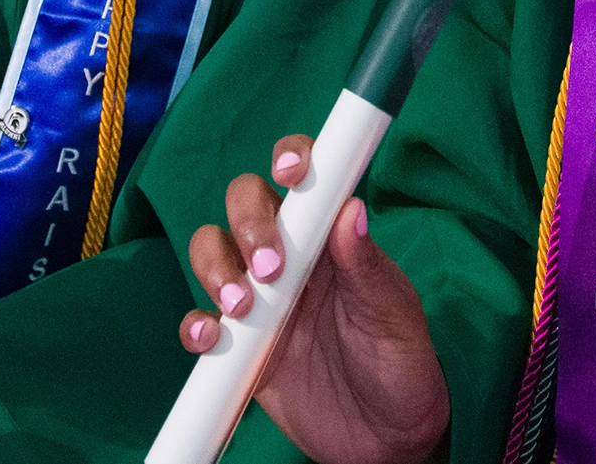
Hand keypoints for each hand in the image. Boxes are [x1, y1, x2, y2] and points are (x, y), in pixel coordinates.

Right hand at [181, 135, 448, 463]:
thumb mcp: (392, 314)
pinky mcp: (240, 347)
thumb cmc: (399, 363)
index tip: (290, 173)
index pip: (306, 178)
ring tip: (242, 307)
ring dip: (215, 267)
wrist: (384, 440)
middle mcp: (291, 256)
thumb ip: (367, 266)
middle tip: (269, 266)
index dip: (291, 159)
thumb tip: (352, 207)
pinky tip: (211, 337)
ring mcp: (261, 299)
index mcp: (331, 235)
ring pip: (214, 251)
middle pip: (247, 204)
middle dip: (247, 222)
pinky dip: (196, 324)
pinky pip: (202, 321)